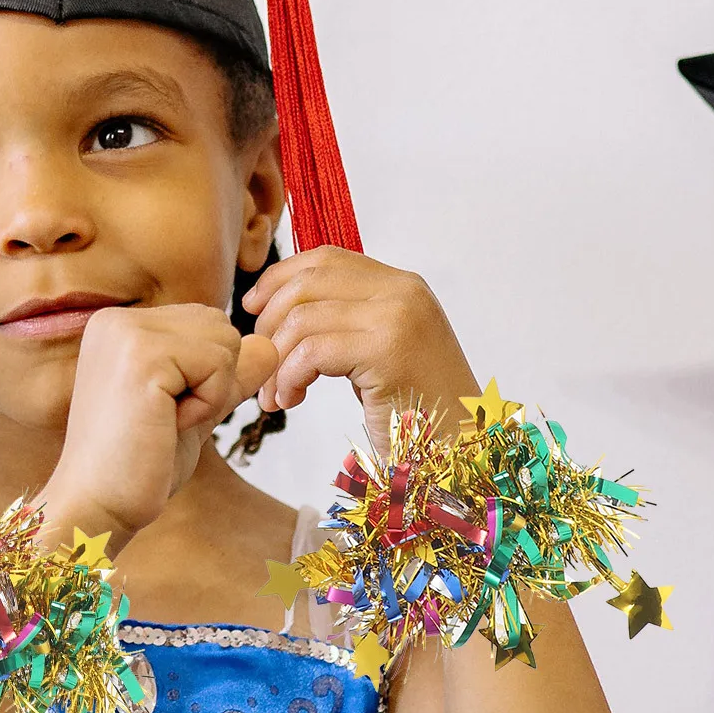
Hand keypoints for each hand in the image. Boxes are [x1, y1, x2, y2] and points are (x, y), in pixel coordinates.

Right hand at [42, 304, 277, 546]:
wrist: (97, 507)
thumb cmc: (136, 468)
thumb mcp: (193, 410)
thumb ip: (227, 376)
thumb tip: (269, 347)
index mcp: (121, 327)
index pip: (206, 325)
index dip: (206, 377)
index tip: (164, 413)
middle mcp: (119, 320)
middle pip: (221, 326)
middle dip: (214, 380)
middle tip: (166, 419)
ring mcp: (127, 334)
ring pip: (226, 340)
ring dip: (211, 393)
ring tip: (165, 421)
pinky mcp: (142, 357)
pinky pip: (219, 364)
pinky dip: (207, 404)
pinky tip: (167, 425)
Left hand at [242, 247, 476, 440]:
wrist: (460, 453)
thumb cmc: (416, 415)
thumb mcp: (378, 354)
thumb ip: (345, 324)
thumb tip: (281, 309)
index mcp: (402, 286)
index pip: (326, 259)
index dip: (279, 278)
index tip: (253, 309)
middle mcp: (403, 291)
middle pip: (308, 283)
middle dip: (270, 324)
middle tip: (262, 368)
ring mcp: (398, 317)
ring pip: (303, 318)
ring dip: (277, 361)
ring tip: (277, 396)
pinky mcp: (388, 350)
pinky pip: (312, 351)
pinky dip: (290, 377)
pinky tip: (292, 400)